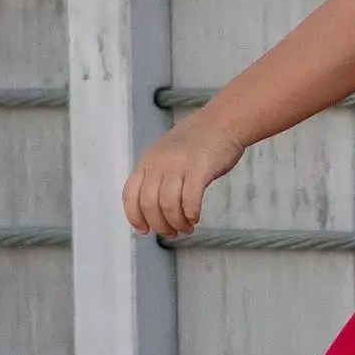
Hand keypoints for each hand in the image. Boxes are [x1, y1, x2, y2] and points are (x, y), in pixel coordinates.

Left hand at [123, 116, 245, 237]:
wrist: (223, 121)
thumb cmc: (198, 143)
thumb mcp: (167, 155)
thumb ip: (158, 176)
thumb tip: (153, 210)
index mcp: (148, 161)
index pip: (130, 194)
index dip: (134, 216)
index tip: (144, 230)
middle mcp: (159, 162)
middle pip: (149, 204)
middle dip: (159, 225)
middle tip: (172, 233)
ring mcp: (179, 164)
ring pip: (168, 205)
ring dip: (176, 223)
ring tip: (186, 228)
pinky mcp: (200, 167)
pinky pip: (190, 198)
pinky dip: (191, 214)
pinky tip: (195, 218)